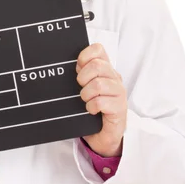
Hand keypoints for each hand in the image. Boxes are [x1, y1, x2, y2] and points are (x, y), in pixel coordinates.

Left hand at [76, 42, 126, 156]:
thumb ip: (80, 73)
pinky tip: (91, 110)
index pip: (98, 49)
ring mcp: (119, 92)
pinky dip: (91, 106)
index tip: (78, 67)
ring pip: (99, 84)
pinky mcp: (120, 108)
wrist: (103, 133)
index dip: (85, 55)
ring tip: (86, 100)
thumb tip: (64, 64)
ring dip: (86, 94)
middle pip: (98, 65)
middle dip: (83, 77)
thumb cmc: (92, 106)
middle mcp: (114, 77)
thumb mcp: (84, 86)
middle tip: (81, 86)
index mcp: (105, 68)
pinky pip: (101, 102)